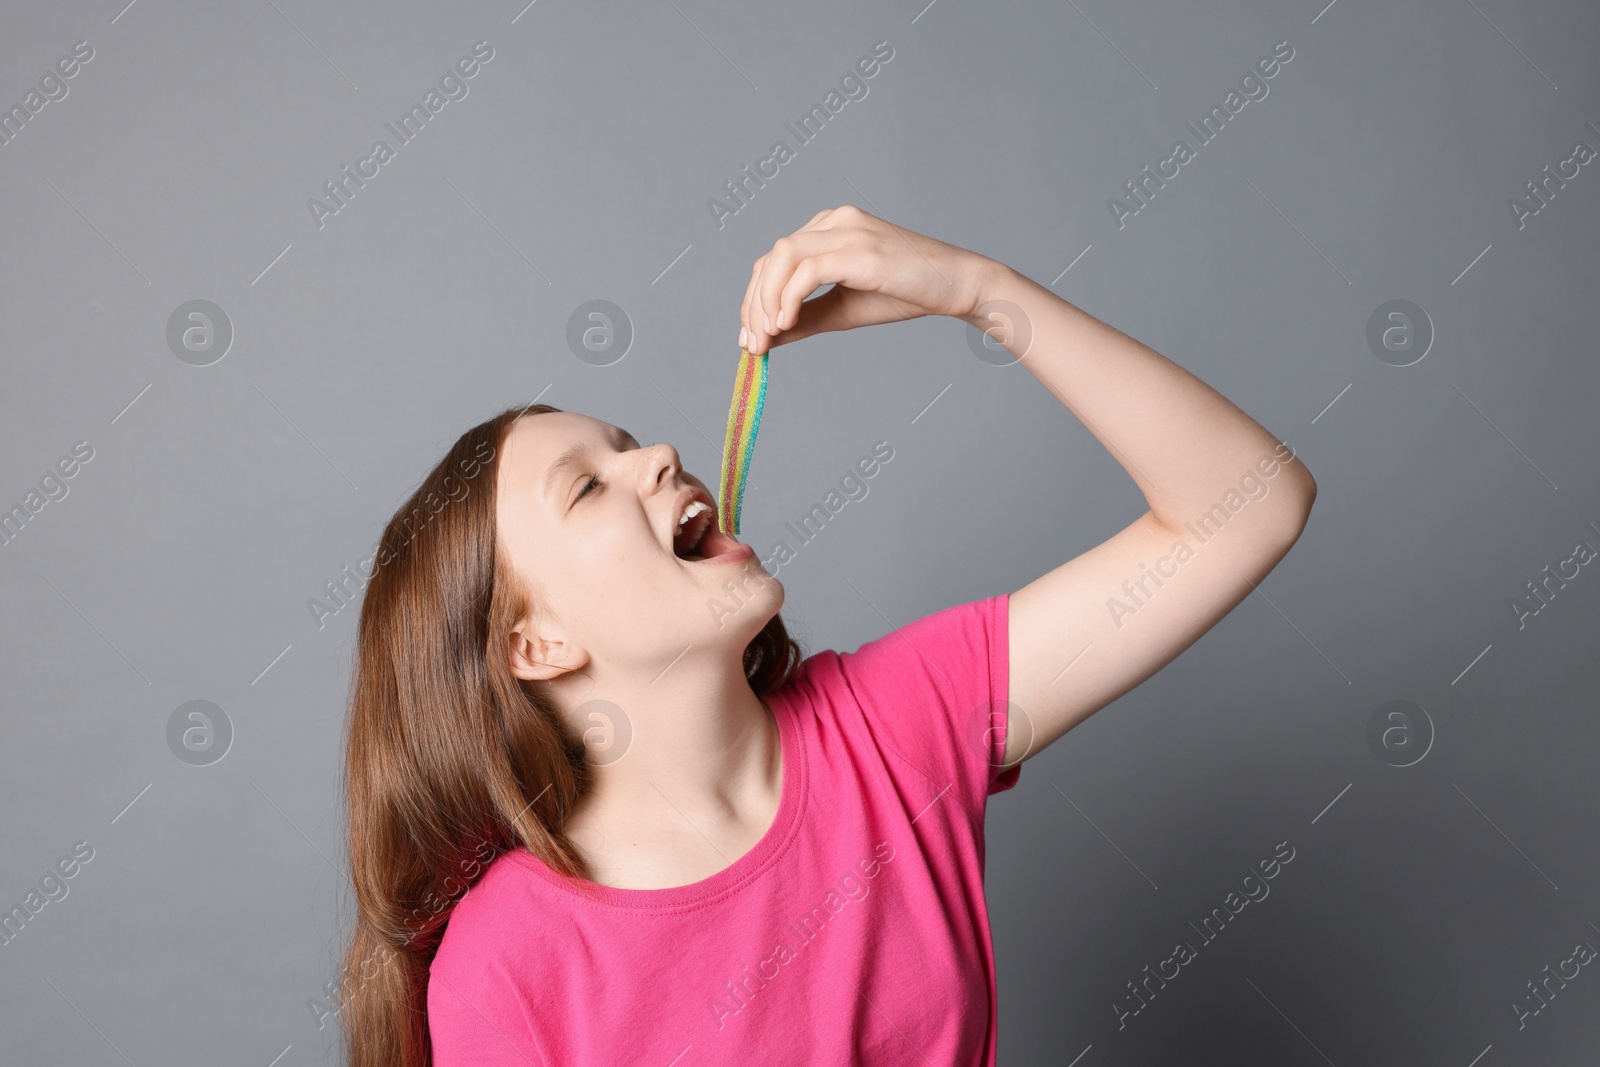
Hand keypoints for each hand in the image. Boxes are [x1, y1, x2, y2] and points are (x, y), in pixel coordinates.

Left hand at [738, 204, 997, 355]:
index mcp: (829, 228)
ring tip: (766, 338)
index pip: (774, 260)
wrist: (958, 285)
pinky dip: (788, 298)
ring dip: (765, 302)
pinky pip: (807, 270)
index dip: (754, 299)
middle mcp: (834, 220)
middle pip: (771, 258)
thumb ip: (804, 319)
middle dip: (753, 305)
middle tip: (752, 345)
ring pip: (782, 258)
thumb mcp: (843, 310)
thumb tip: (766, 337)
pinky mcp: (859, 248)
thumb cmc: (905, 294)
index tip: (751, 339)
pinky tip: (785, 325)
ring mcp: (847, 230)